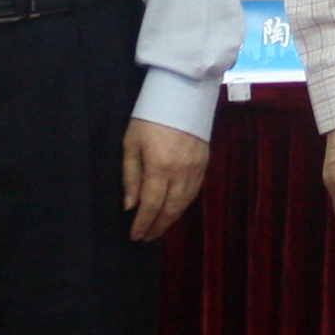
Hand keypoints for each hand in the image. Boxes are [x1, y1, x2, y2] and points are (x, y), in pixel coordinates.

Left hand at [121, 120, 209, 243]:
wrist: (181, 96)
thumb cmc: (149, 118)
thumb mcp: (131, 144)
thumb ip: (130, 176)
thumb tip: (130, 206)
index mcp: (159, 166)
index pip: (150, 205)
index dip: (142, 224)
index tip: (134, 236)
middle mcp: (180, 172)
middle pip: (169, 209)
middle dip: (156, 227)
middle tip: (145, 238)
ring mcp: (195, 169)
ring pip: (183, 204)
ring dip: (170, 220)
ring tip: (157, 229)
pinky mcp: (204, 164)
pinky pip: (193, 193)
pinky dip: (182, 206)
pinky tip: (173, 211)